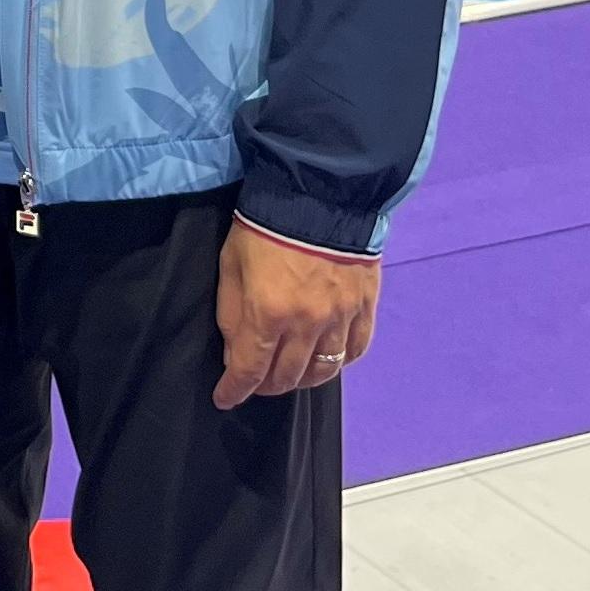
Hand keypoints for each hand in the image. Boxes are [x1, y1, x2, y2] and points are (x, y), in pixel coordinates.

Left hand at [214, 220, 377, 410]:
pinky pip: (356, 349)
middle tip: (256, 382)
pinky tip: (328, 358)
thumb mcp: (231, 264)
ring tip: (290, 374)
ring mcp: (340, 317)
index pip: (249, 371)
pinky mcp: (364, 306)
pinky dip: (340, 361)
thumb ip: (231, 312)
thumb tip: (235, 350)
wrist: (319, 192)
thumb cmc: (264, 225)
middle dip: (266, 386)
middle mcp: (307, 325)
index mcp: (268, 314)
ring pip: (323, 371)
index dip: (234, 391)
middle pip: (286, 377)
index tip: (225, 399)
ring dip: (302, 379)